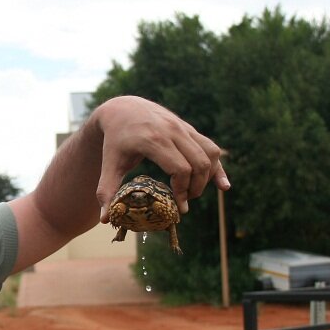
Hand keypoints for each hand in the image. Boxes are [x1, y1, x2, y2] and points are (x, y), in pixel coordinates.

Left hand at [93, 96, 228, 220]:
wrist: (122, 109)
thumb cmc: (115, 141)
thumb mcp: (109, 164)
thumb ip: (107, 191)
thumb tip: (106, 219)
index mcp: (153, 140)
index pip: (180, 169)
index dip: (182, 190)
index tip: (177, 205)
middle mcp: (172, 131)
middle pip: (198, 164)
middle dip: (195, 188)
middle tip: (184, 202)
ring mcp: (183, 127)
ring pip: (209, 154)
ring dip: (207, 177)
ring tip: (193, 192)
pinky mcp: (188, 128)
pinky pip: (211, 146)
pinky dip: (218, 166)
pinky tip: (224, 186)